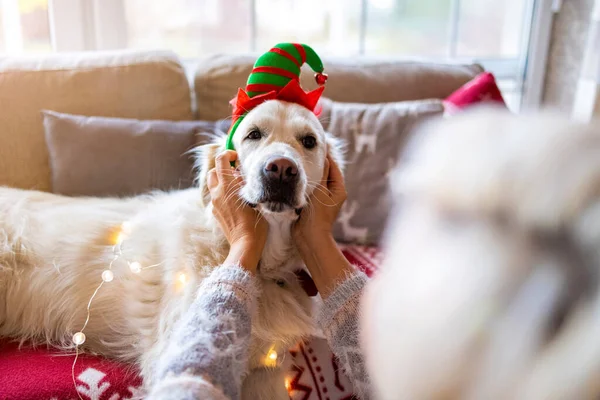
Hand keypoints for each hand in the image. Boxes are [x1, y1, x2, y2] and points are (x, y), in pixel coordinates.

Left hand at [207, 150, 267, 272]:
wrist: (245, 243)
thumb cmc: (255, 222)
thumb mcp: (254, 197)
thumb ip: (245, 182)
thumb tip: (239, 172)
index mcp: (227, 186)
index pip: (221, 159)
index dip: (228, 154)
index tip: (237, 158)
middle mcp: (217, 193)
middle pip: (213, 171)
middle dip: (223, 168)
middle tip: (236, 172)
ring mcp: (214, 203)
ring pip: (212, 184)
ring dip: (221, 180)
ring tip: (235, 186)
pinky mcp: (215, 213)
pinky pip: (215, 197)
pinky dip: (221, 193)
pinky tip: (233, 201)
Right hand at [294, 155, 346, 246]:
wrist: (309, 237)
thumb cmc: (317, 215)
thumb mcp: (320, 191)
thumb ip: (322, 174)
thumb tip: (325, 158)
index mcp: (339, 189)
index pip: (333, 167)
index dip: (326, 156)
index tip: (316, 145)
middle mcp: (332, 193)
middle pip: (325, 173)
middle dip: (316, 164)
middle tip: (305, 152)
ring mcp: (322, 199)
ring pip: (316, 181)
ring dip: (308, 174)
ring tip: (299, 163)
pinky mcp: (312, 204)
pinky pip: (309, 190)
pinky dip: (303, 184)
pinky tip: (295, 178)